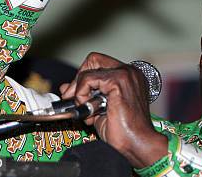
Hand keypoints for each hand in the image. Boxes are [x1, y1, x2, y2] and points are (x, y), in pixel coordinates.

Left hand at [61, 52, 166, 167]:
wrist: (136, 142)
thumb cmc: (124, 130)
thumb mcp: (100, 108)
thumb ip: (87, 94)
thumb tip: (66, 87)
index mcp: (129, 76)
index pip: (99, 63)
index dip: (84, 77)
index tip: (75, 95)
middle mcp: (130, 71)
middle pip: (93, 59)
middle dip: (78, 79)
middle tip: (73, 99)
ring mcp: (125, 74)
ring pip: (88, 70)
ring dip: (80, 92)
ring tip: (89, 111)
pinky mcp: (118, 81)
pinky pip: (87, 79)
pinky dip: (82, 95)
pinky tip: (91, 111)